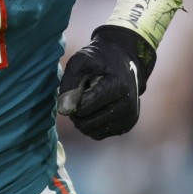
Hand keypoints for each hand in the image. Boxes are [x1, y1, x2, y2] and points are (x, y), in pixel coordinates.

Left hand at [57, 25, 155, 139]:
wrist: (126, 62)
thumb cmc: (101, 59)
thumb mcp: (81, 60)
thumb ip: (70, 82)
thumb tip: (63, 110)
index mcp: (118, 87)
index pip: (84, 107)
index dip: (72, 100)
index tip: (75, 88)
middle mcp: (127, 105)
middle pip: (87, 123)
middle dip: (76, 112)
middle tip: (78, 97)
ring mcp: (128, 118)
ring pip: (92, 131)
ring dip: (84, 119)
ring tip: (88, 101)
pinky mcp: (127, 126)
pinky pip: (99, 134)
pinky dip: (92, 124)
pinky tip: (96, 108)